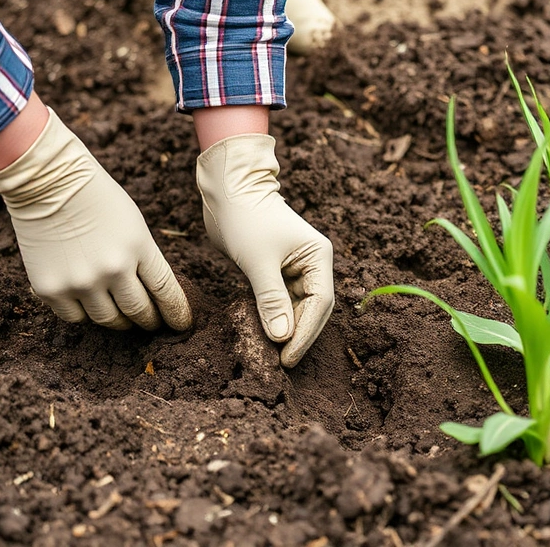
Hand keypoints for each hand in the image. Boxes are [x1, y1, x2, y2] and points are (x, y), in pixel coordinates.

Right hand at [0, 109, 191, 330]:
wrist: (48, 182)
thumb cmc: (97, 200)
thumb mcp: (134, 226)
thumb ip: (143, 260)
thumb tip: (152, 297)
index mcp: (139, 249)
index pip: (166, 292)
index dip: (176, 313)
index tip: (181, 325)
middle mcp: (112, 269)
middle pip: (138, 312)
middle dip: (149, 321)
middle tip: (152, 324)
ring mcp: (80, 281)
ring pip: (107, 319)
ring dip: (118, 321)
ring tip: (122, 317)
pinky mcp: (51, 289)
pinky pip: (75, 317)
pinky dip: (84, 314)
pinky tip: (89, 304)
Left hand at [196, 134, 332, 366]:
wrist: (228, 187)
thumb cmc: (245, 217)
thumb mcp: (258, 261)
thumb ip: (271, 299)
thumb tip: (282, 337)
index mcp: (319, 257)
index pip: (320, 304)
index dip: (305, 334)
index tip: (288, 357)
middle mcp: (313, 263)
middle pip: (313, 309)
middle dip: (298, 335)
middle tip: (282, 362)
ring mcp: (296, 267)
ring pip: (297, 307)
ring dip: (287, 329)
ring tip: (273, 354)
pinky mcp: (277, 270)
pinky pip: (281, 300)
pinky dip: (274, 317)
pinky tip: (265, 334)